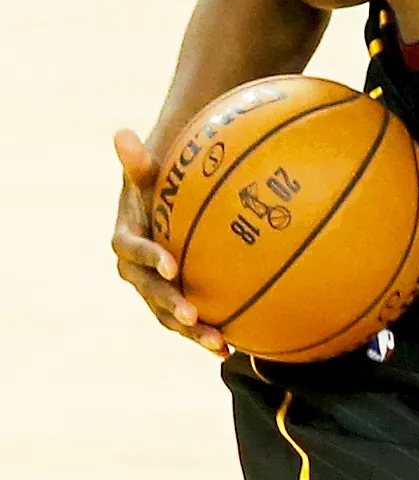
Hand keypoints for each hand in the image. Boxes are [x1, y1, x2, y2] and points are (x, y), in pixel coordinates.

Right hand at [111, 129, 228, 355]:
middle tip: (195, 317)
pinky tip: (234, 346)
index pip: (134, 252)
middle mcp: (137, 272)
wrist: (160, 207)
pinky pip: (190, 321)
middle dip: (173, 307)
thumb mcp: (146, 172)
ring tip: (220, 343)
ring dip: (193, 332)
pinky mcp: (177, 300)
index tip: (172, 265)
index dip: (151, 259)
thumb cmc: (155, 184)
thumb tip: (121, 133)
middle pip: (152, 294)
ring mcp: (156, 290)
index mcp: (126, 241)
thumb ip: (136, 159)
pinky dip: (208, 334)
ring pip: (170, 316)